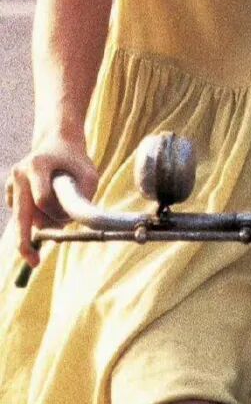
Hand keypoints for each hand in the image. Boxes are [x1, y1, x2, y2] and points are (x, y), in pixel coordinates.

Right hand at [6, 135, 98, 268]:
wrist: (58, 142)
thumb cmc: (76, 160)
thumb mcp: (88, 175)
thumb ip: (81, 199)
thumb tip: (62, 231)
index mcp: (37, 165)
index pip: (42, 200)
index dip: (57, 213)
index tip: (69, 219)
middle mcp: (19, 173)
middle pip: (21, 215)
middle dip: (25, 242)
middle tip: (34, 262)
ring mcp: (11, 182)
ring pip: (25, 217)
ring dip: (42, 221)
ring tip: (59, 204)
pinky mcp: (9, 190)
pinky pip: (22, 215)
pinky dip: (35, 217)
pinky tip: (47, 201)